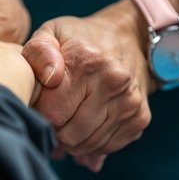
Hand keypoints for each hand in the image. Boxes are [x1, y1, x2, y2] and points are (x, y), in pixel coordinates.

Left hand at [23, 0, 154, 170]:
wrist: (128, 38)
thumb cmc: (83, 38)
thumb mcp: (54, 32)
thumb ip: (38, 51)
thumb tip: (48, 78)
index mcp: (84, 61)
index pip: (52, 113)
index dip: (39, 114)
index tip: (39, 106)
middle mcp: (112, 83)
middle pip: (69, 134)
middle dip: (55, 130)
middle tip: (53, 115)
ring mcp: (129, 102)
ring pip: (87, 145)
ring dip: (72, 140)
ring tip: (67, 122)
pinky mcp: (140, 116)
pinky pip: (108, 147)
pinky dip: (92, 143)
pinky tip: (86, 127)